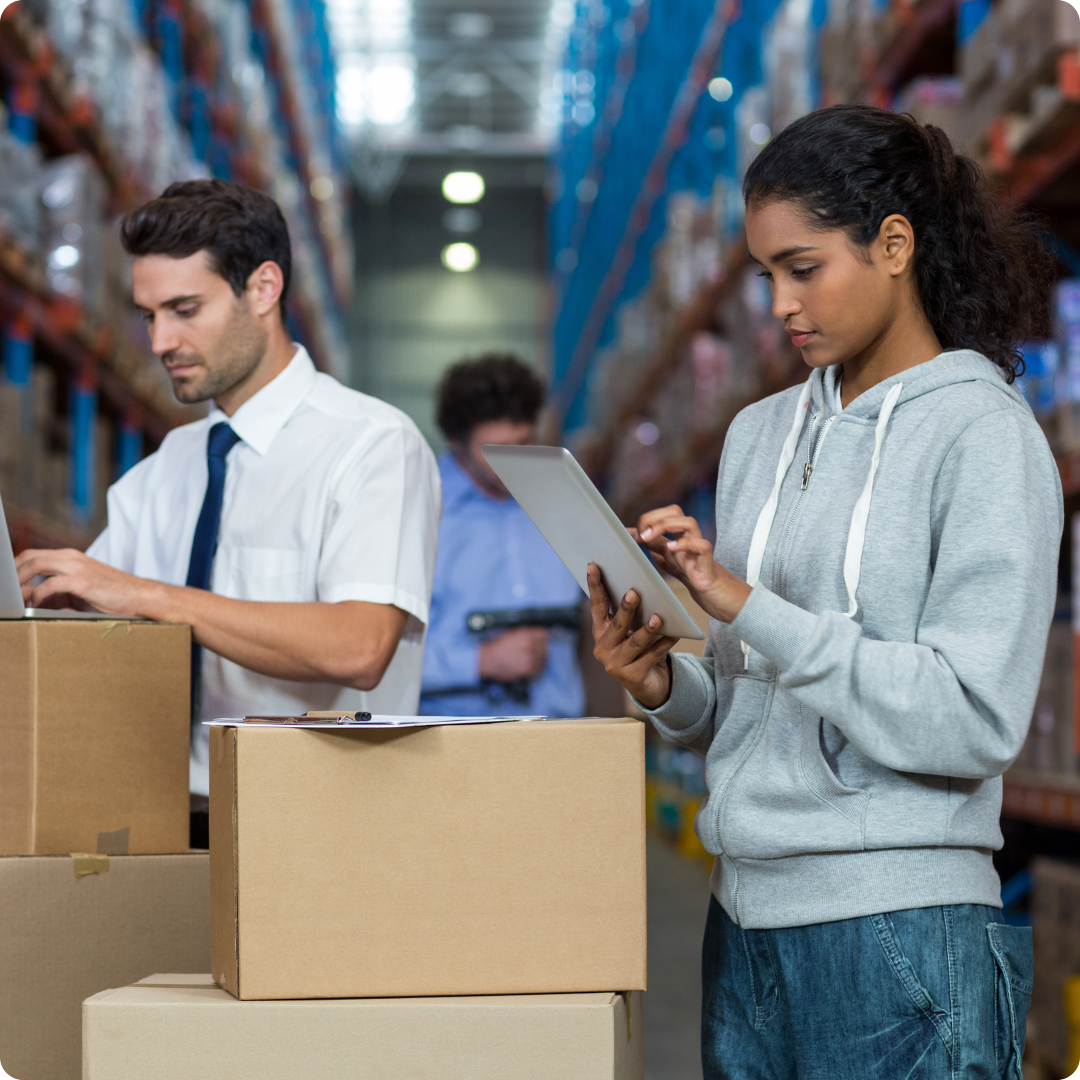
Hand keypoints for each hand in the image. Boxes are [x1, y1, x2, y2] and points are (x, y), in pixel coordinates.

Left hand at [15, 548, 165, 616]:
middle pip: (29, 556)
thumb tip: (30, 599)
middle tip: (8, 592)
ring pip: (35, 564)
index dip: (16, 567)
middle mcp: (71, 558)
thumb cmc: (111, 597)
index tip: (9, 583)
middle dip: (13, 573)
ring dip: (20, 581)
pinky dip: (39, 595)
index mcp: (70, 558)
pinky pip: (50, 585)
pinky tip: (37, 605)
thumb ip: (55, 593)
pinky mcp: (83, 581)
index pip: (33, 555)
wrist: (140, 597)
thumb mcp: (79, 592)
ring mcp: (77, 567)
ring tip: (16, 598)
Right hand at [478, 626, 548, 681]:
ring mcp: (529, 657)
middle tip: (537, 653)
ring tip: (533, 661)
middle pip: (545, 647)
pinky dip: (536, 669)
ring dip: (540, 660)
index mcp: (525, 634)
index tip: (542, 642)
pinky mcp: (527, 669)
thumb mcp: (512, 633)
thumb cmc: (498, 647)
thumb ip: (527, 634)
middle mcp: (529, 644)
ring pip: (543, 659)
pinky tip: (530, 667)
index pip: (544, 635)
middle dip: (542, 650)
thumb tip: (539, 636)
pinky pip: (538, 669)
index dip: (543, 639)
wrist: (488, 659)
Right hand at [587, 563, 677, 709]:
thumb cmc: (639, 649)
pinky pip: (652, 657)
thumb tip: (640, 586)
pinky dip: (664, 645)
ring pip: (634, 643)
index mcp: (600, 631)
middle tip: (634, 593)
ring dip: (647, 630)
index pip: (597, 605)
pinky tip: (675, 635)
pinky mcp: (632, 678)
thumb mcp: (630, 630)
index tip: (593, 566)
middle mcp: (603, 648)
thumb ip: (629, 613)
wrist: (648, 684)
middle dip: (626, 609)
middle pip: (617, 625)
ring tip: (658, 618)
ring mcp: (616, 665)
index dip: (594, 586)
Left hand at [631, 506, 750, 623]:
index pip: (664, 515)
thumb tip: (637, 538)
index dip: (647, 519)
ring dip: (666, 526)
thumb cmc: (698, 577)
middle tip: (642, 534)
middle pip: (676, 511)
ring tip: (649, 538)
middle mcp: (689, 540)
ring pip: (689, 522)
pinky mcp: (708, 565)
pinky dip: (685, 544)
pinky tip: (671, 549)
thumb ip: (658, 550)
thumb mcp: (673, 562)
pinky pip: (702, 546)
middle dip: (655, 517)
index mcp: (679, 538)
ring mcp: (699, 550)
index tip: (630, 534)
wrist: (720, 598)